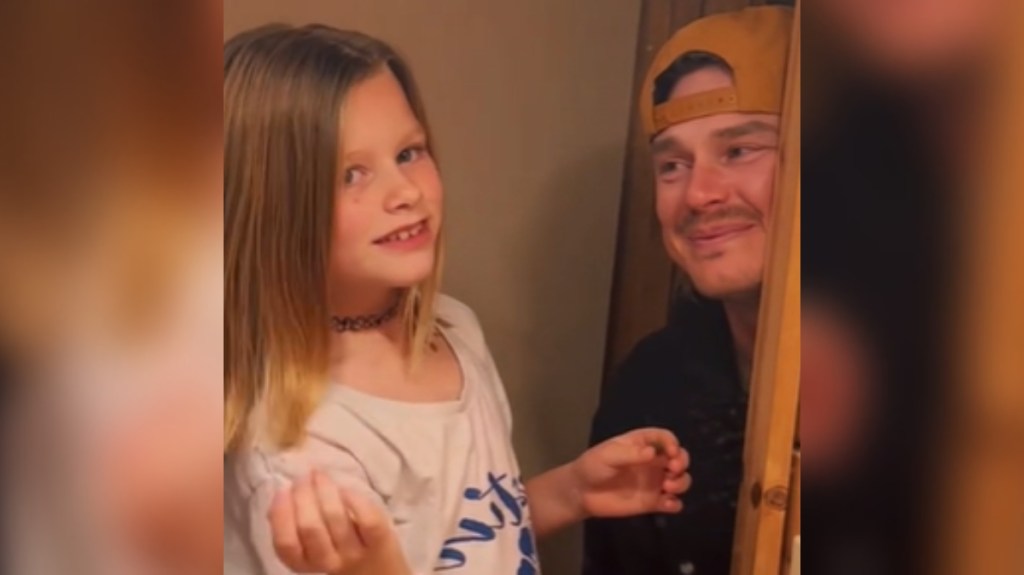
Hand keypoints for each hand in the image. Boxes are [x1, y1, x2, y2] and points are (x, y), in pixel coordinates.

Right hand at [268, 471, 409, 574]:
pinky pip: (367, 518)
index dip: (281, 515)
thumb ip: (295, 527)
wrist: (382, 574)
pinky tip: (345, 488)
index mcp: (306, 564)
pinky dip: (354, 499)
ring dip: (325, 490)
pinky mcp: (381, 542)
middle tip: (303, 477)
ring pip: (336, 519)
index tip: (282, 490)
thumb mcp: (314, 546)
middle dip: (303, 496)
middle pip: (310, 528)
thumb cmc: (341, 552)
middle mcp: (329, 562)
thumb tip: (277, 499)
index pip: (286, 545)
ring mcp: (356, 553)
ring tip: (320, 475)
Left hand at [571, 428, 690, 517]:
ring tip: (668, 487)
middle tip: (672, 470)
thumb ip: (631, 454)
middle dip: (682, 462)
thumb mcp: (608, 455)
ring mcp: (654, 482)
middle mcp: (653, 462)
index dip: (672, 443)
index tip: (670, 452)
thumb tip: (652, 452)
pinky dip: (675, 504)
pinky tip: (666, 504)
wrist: (581, 492)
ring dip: (682, 482)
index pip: (665, 438)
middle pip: (679, 458)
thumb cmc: (593, 466)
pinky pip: (673, 503)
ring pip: (681, 480)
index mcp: (643, 444)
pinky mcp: (652, 502)